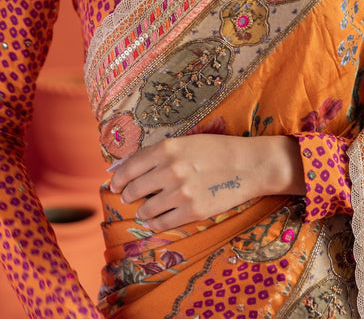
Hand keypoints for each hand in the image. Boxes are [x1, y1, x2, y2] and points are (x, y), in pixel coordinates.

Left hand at [109, 134, 303, 230]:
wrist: (248, 165)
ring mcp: (180, 192)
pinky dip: (155, 222)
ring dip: (143, 210)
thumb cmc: (217, 149)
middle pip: (134, 189)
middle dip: (128, 195)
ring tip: (146, 209)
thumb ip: (160, 154)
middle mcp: (170, 170)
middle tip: (128, 198)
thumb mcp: (186, 142)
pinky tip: (157, 218)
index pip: (129, 166)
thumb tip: (130, 169)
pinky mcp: (192, 211)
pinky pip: (162, 222)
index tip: (115, 184)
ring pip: (146, 208)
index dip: (118, 178)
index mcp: (167, 149)